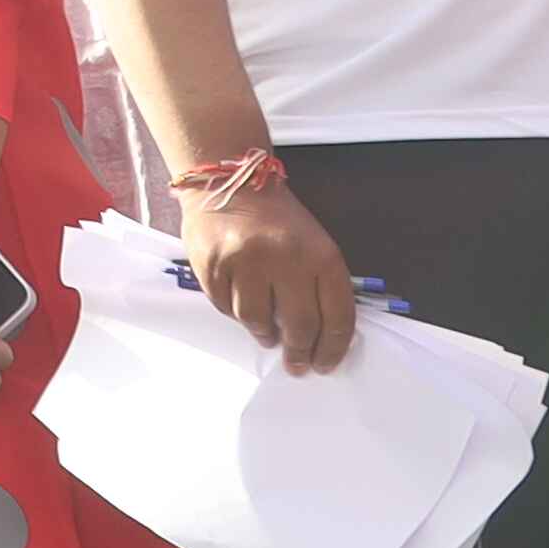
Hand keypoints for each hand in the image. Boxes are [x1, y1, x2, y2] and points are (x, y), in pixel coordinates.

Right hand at [185, 174, 359, 373]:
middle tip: (296, 364)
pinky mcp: (212, 265)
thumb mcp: (314, 246)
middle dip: (299, 352)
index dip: (333, 348)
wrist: (231, 183)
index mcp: (320, 254)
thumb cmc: (279, 221)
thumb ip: (321, 287)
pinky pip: (225, 308)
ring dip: (264, 334)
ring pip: (257, 321)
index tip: (325, 364)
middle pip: (299, 326)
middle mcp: (285, 258)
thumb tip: (319, 338)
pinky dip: (235, 314)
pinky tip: (241, 303)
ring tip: (266, 334)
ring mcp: (245, 261)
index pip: (336, 316)